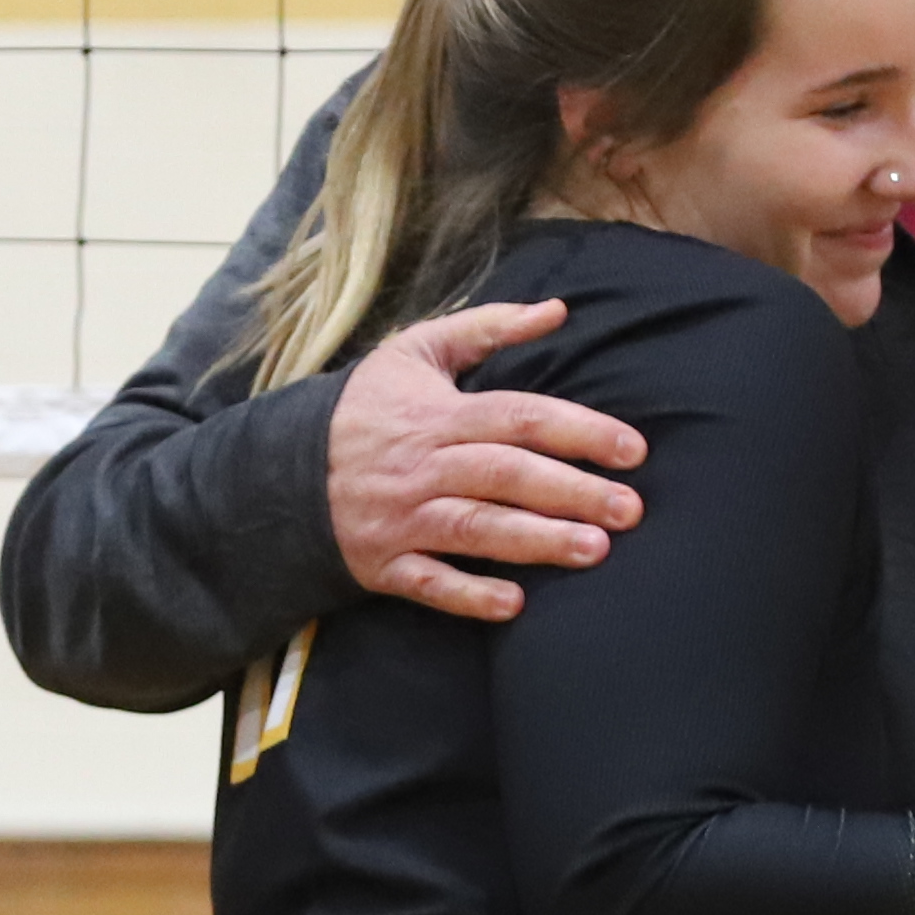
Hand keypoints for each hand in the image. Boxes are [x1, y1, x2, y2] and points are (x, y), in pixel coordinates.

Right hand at [329, 300, 643, 624]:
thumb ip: (488, 327)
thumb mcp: (416, 350)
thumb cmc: (365, 408)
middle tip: (631, 509)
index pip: (517, 417)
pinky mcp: (383, 564)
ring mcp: (401, 518)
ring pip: (476, 529)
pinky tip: (515, 605)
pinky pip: (429, 583)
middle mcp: (423, 467)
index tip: (633, 449)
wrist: (281, 470)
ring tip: (596, 551)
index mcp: (437, 414)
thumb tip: (557, 309)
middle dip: (572, 492)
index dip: (578, 430)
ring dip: (537, 541)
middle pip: (505, 475)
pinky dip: (469, 596)